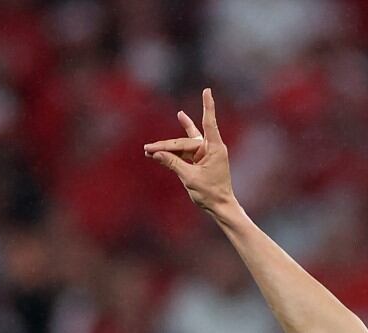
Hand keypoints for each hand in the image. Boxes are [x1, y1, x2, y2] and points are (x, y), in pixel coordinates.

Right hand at [144, 88, 235, 216]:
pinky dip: (171, 154)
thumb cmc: (210, 193)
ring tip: (148, 149)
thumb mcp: (189, 177)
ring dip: (166, 149)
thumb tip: (156, 153)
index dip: (207, 106)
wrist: (219, 206)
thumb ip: (172, 163)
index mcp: (214, 148)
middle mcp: (210, 148)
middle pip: (185, 142)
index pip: (208, 123)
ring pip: (182, 146)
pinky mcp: (199, 160)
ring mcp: (204, 154)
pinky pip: (183, 153)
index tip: (207, 90)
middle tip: (148, 148)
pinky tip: (157, 150)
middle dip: (166, 145)